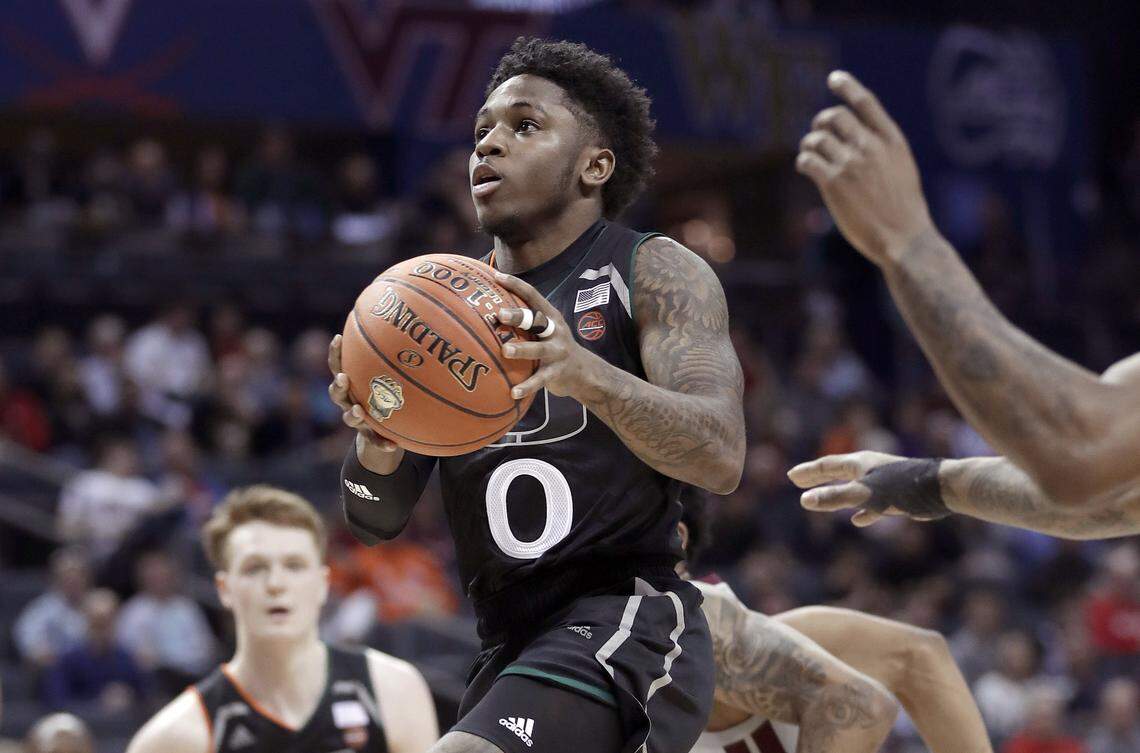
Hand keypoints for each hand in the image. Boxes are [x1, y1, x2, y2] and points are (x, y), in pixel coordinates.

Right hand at [327, 334, 403, 472]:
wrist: (380, 430)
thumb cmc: (383, 394)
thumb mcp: (385, 376)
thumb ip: (392, 357)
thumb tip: (412, 327)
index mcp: (350, 383)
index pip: (337, 365)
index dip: (335, 353)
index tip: (338, 338)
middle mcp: (349, 401)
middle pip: (336, 393)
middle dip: (338, 385)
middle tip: (343, 378)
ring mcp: (357, 419)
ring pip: (349, 418)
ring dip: (353, 414)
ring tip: (360, 412)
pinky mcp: (368, 436)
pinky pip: (374, 441)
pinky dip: (382, 443)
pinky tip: (393, 446)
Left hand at [493, 271, 600, 399]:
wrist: (584, 372)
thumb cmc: (554, 347)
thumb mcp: (545, 330)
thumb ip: (526, 322)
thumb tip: (491, 310)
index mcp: (550, 317)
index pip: (533, 295)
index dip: (516, 284)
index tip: (497, 276)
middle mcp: (556, 331)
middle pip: (537, 320)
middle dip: (519, 316)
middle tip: (499, 314)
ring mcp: (558, 351)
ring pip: (539, 349)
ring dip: (522, 349)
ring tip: (504, 351)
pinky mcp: (557, 372)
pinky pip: (540, 379)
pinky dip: (526, 386)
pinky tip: (513, 393)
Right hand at [788, 450, 908, 526]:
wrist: (942, 489)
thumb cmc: (904, 488)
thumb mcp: (865, 494)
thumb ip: (835, 498)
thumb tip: (804, 500)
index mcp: (859, 464)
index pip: (827, 466)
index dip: (809, 472)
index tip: (791, 476)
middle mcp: (869, 470)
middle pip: (837, 474)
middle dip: (818, 479)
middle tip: (799, 482)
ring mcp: (883, 483)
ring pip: (853, 487)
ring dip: (836, 493)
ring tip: (822, 498)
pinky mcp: (896, 497)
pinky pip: (871, 503)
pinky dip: (860, 510)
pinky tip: (858, 520)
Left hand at [796, 71, 934, 265]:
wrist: (904, 238)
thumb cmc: (904, 210)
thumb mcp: (903, 169)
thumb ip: (882, 150)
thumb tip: (857, 138)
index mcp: (892, 141)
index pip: (866, 103)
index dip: (848, 87)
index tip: (834, 78)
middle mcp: (871, 147)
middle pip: (835, 116)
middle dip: (821, 122)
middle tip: (819, 134)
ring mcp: (851, 164)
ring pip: (817, 137)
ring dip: (809, 144)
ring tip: (811, 155)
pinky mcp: (833, 183)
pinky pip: (807, 160)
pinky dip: (804, 161)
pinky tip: (807, 168)